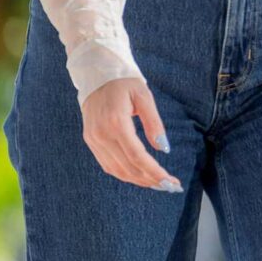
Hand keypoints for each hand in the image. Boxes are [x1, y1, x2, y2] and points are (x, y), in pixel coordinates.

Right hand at [80, 76, 181, 191]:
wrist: (96, 74)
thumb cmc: (124, 83)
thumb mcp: (144, 97)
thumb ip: (154, 123)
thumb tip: (164, 149)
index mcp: (116, 122)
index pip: (137, 156)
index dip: (154, 172)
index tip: (171, 182)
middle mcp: (101, 134)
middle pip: (127, 167)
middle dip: (149, 180)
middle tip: (170, 186)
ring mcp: (93, 139)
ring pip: (116, 170)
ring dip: (137, 180)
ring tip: (157, 184)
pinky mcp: (90, 140)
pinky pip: (107, 164)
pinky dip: (124, 173)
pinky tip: (139, 175)